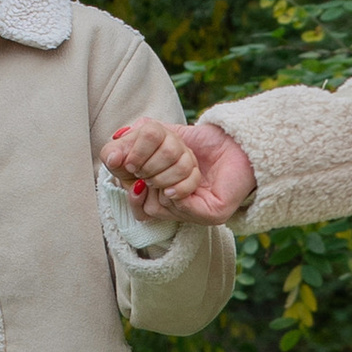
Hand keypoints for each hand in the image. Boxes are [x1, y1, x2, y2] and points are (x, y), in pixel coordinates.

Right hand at [103, 117, 255, 222]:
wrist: (240, 141)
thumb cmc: (205, 141)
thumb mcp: (164, 136)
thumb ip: (137, 140)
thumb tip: (111, 152)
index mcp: (163, 195)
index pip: (134, 204)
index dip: (124, 181)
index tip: (124, 160)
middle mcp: (177, 209)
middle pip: (143, 206)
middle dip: (146, 173)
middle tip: (162, 153)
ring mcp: (193, 215)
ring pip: (161, 205)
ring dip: (168, 176)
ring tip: (186, 158)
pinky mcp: (211, 216)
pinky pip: (181, 206)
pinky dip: (180, 188)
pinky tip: (188, 176)